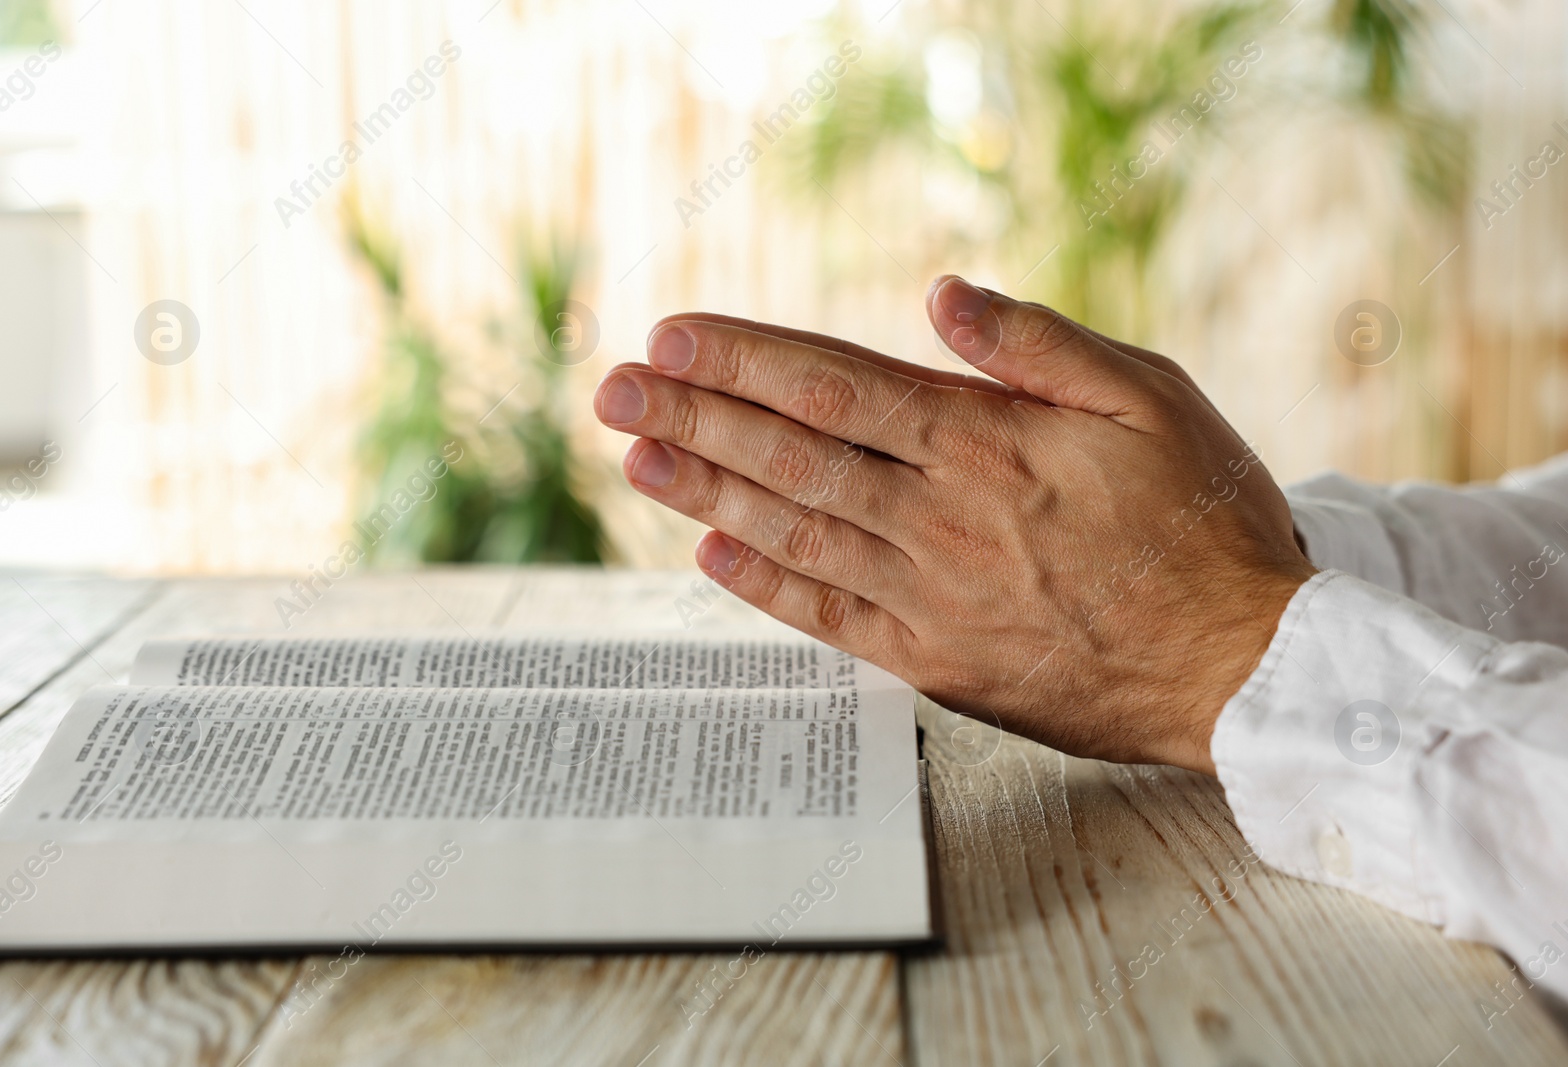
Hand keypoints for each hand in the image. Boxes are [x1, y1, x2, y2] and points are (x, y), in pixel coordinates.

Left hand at [592, 277, 1315, 774]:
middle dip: (693, 417)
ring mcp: (933, 599)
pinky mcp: (937, 665)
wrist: (1244, 667)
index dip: (744, 360)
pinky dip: (765, 585)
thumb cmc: (1206, 521)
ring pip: (794, 533)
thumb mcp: (1150, 395)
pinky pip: (830, 619)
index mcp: (987, 444)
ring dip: (704, 493)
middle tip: (613, 391)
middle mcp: (942, 520)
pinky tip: (711, 555)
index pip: (834, 387)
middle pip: (790, 457)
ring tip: (636, 459)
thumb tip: (941, 297)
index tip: (673, 339)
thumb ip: (1036, 344)